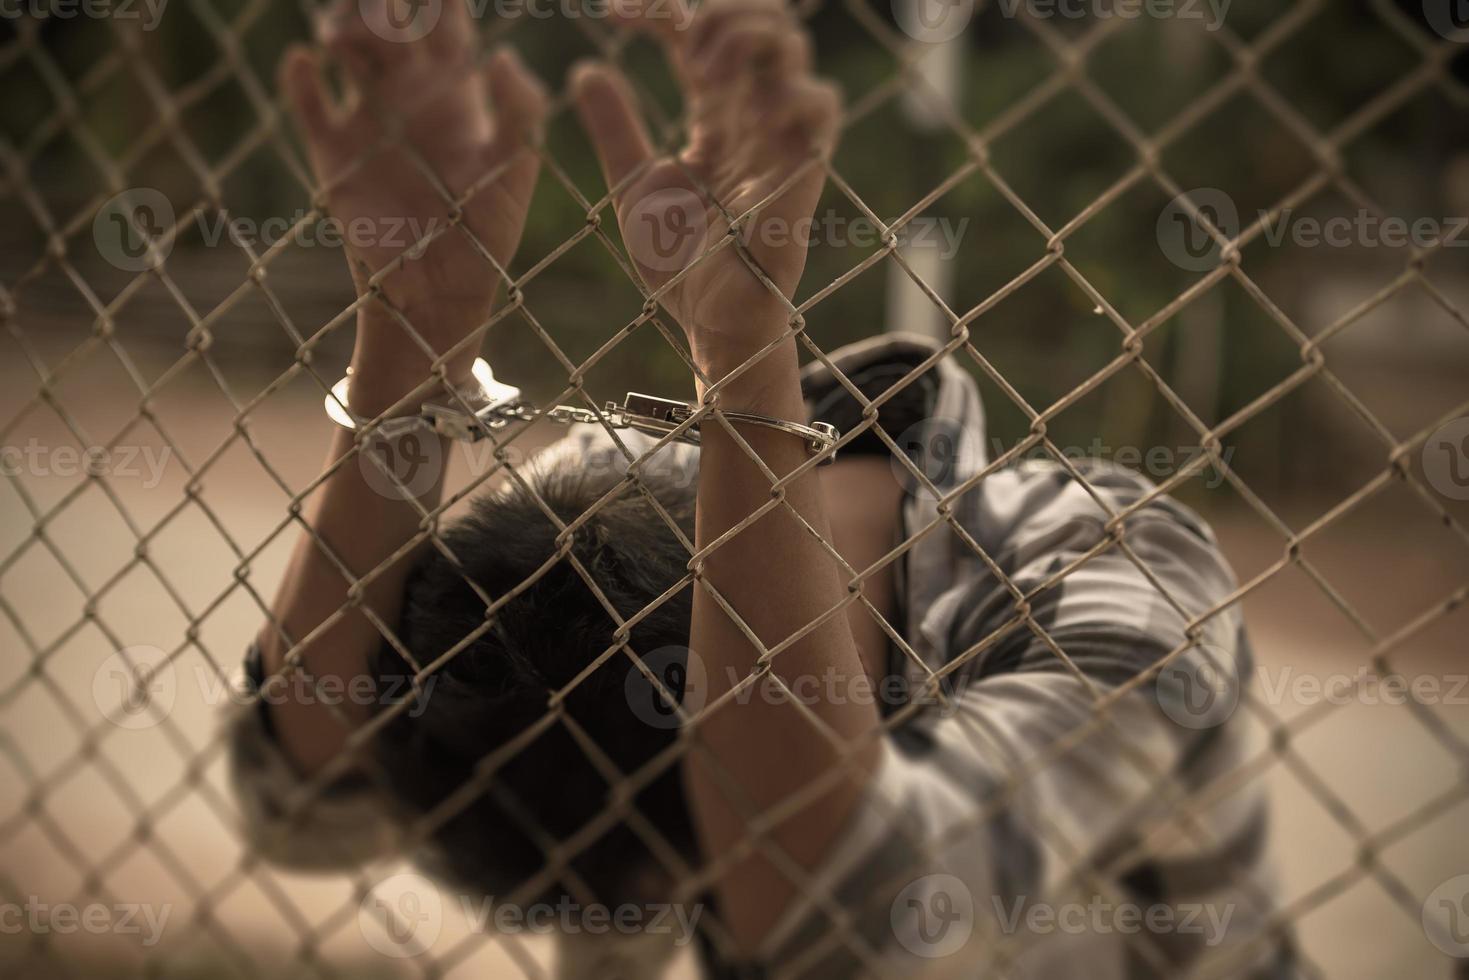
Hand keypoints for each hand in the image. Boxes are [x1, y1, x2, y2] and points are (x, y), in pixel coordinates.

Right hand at [280, 0, 546, 401]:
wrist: (439, 295)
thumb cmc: (487, 236)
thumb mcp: (514, 173)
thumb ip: (519, 113)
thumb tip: (503, 55)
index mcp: (456, 93)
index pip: (445, 21)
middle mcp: (409, 95)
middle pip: (388, 22)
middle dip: (382, 3)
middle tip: (382, 12)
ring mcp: (367, 119)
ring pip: (345, 49)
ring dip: (341, 25)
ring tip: (347, 39)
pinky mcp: (333, 152)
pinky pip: (307, 101)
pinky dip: (299, 77)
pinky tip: (307, 64)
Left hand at [572, 0, 839, 384]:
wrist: (709, 322)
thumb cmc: (683, 265)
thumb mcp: (634, 185)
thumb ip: (616, 127)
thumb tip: (588, 68)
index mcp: (715, 115)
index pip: (700, 31)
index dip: (664, 8)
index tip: (614, 10)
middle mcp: (752, 116)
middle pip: (760, 19)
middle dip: (717, 8)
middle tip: (673, 32)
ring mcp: (780, 138)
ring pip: (790, 46)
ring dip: (743, 36)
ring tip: (700, 67)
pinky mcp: (799, 170)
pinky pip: (819, 107)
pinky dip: (787, 89)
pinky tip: (740, 108)